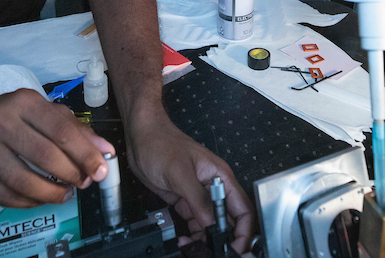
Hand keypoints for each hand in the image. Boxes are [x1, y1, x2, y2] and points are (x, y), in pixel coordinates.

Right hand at [0, 88, 112, 207]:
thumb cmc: (13, 117)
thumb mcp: (45, 112)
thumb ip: (77, 130)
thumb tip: (105, 152)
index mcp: (23, 101)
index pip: (61, 131)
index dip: (86, 154)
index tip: (100, 170)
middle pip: (44, 156)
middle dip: (71, 175)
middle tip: (83, 183)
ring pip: (23, 182)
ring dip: (51, 194)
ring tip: (64, 194)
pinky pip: (3, 196)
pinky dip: (28, 202)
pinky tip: (39, 198)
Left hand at [124, 108, 252, 253]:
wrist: (141, 138)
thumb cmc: (162, 143)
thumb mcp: (180, 173)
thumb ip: (198, 199)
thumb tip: (211, 222)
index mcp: (220, 176)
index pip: (242, 208)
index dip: (243, 230)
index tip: (236, 246)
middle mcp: (213, 187)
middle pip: (228, 219)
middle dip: (224, 237)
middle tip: (213, 250)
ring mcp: (199, 194)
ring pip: (211, 224)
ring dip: (206, 238)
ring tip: (194, 247)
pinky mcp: (185, 200)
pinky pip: (196, 222)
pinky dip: (193, 234)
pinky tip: (185, 239)